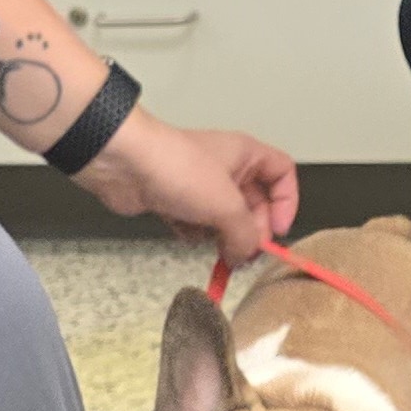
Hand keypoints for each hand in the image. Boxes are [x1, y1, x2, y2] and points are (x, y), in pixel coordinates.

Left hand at [77, 110, 299, 259]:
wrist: (124, 164)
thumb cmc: (177, 167)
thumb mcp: (226, 206)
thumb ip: (246, 236)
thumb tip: (245, 256)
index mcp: (246, 155)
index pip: (282, 173)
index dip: (286, 202)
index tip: (277, 230)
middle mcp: (226, 168)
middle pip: (254, 204)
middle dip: (250, 231)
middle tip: (244, 253)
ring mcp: (199, 185)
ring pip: (224, 219)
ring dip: (220, 236)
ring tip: (214, 245)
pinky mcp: (176, 200)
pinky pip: (196, 225)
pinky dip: (193, 233)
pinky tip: (185, 231)